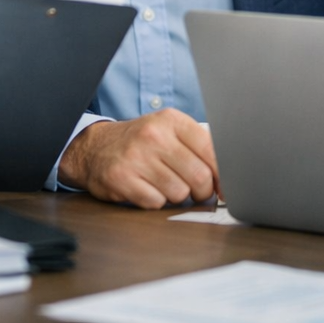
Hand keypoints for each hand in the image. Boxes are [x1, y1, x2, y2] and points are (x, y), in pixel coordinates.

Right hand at [58, 109, 217, 208]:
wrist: (96, 147)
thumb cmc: (141, 142)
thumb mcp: (169, 130)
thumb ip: (198, 146)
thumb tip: (227, 177)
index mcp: (172, 120)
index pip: (211, 149)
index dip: (222, 174)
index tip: (224, 188)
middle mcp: (154, 135)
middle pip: (199, 176)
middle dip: (202, 191)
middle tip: (196, 191)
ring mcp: (136, 157)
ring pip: (179, 193)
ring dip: (177, 196)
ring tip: (166, 185)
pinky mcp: (121, 178)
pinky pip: (156, 203)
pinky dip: (156, 202)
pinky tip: (148, 189)